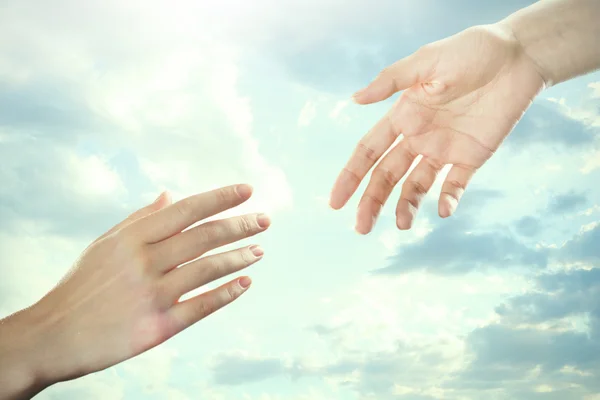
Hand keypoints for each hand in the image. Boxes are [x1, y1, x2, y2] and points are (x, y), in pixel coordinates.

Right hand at [0, 185, 269, 398]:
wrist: (54, 335)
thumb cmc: (82, 285)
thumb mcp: (105, 245)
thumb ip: (140, 220)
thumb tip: (169, 196)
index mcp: (132, 237)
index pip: (187, 209)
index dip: (221, 198)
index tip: (248, 190)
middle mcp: (144, 261)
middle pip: (204, 236)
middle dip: (240, 225)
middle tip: (265, 220)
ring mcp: (152, 294)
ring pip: (208, 268)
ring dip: (239, 257)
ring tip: (259, 249)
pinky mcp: (158, 326)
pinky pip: (202, 305)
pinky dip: (227, 292)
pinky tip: (245, 282)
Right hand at [329, 23, 544, 233]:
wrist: (517, 57)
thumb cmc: (470, 52)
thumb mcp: (426, 61)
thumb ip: (391, 81)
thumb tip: (354, 99)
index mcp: (402, 117)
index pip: (368, 152)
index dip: (350, 176)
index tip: (335, 202)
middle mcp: (418, 138)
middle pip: (387, 176)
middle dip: (371, 201)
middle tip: (361, 228)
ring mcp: (444, 150)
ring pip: (416, 186)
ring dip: (405, 206)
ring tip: (402, 225)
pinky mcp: (471, 157)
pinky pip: (456, 185)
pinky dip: (449, 200)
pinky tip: (444, 211)